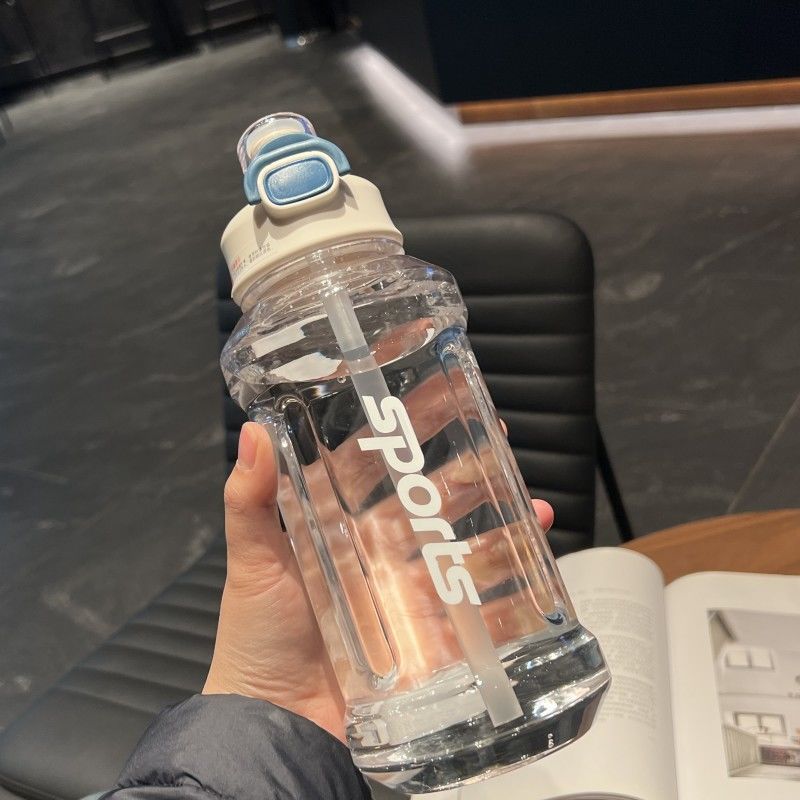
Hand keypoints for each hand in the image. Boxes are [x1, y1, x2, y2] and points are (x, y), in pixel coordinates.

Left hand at [204, 421, 554, 741]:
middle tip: (499, 443)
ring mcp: (406, 591)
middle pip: (429, 500)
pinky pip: (476, 603)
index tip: (437, 399)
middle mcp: (376, 551)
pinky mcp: (428, 632)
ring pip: (461, 545)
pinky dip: (509, 586)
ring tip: (530, 508)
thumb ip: (249, 501)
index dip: (406, 432)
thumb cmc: (256, 640)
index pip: (376, 465)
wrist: (277, 724)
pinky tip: (532, 568)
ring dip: (500, 524)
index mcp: (336, 525)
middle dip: (467, 470)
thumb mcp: (252, 563)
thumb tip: (255, 432)